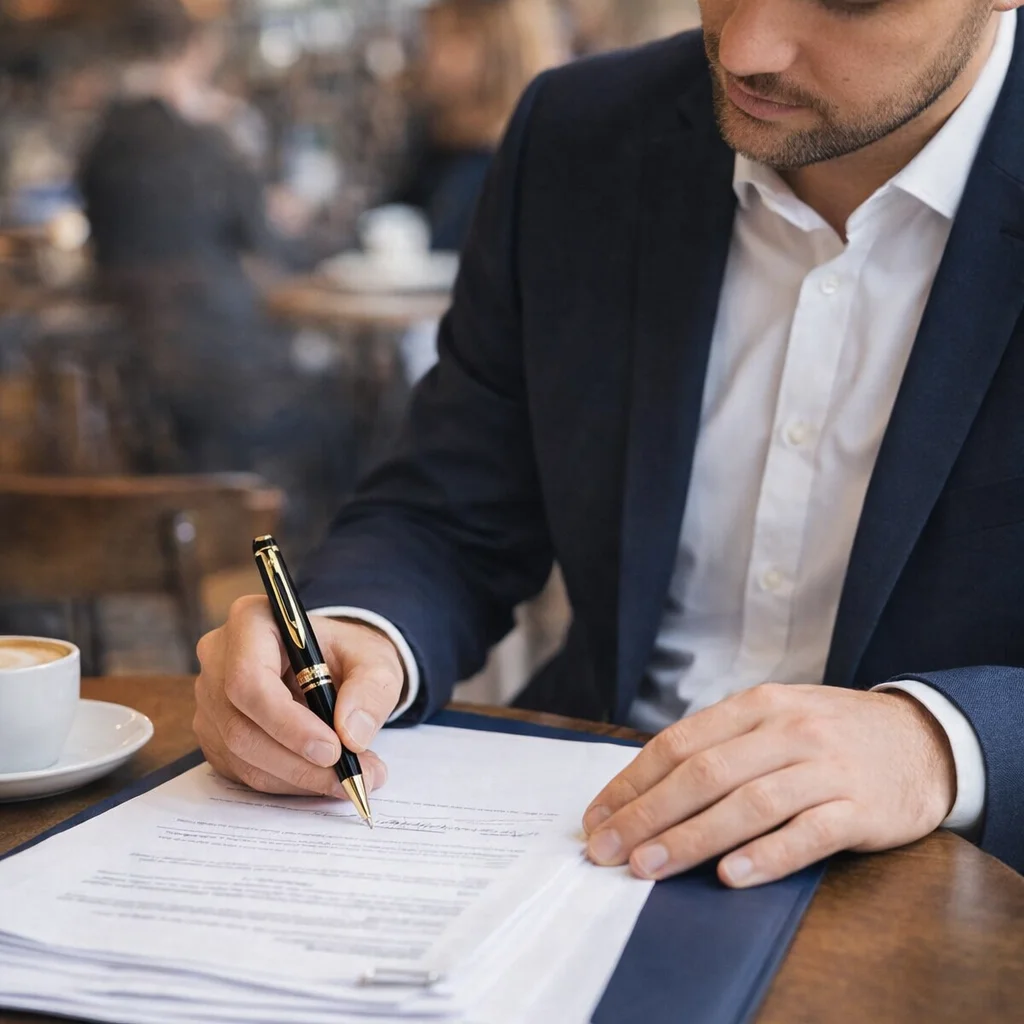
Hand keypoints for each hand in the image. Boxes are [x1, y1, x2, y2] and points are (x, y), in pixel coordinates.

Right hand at [194, 596, 404, 798]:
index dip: (287, 722)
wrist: (332, 664)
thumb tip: (352, 734)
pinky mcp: (215, 734)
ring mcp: (210, 699)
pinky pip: (243, 771)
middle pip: (241, 726)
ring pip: (242, 756)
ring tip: (350, 779)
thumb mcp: (375, 661)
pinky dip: (287, 782)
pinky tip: (322, 778)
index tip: (333, 749)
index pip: (249, 680)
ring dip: (297, 777)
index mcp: (251, 622)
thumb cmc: (347, 655)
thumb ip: (371, 690)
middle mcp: (218, 658)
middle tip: (350, 777)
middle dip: (298, 761)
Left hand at [583, 684, 955, 887]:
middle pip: (704, 774)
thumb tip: (648, 790)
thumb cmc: (830, 734)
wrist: (924, 738)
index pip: (679, 743)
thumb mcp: (774, 718)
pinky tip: (730, 876)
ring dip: (691, 839)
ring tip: (649, 868)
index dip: (632, 782)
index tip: (597, 817)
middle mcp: (787, 730)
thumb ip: (721, 745)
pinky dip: (766, 855)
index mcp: (756, 706)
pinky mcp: (860, 808)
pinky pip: (807, 833)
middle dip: (646, 815)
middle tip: (606, 850)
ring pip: (747, 804)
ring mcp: (825, 768)